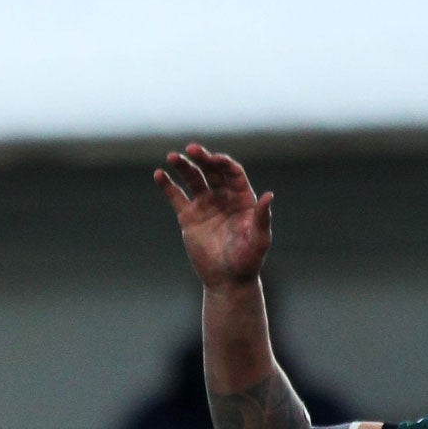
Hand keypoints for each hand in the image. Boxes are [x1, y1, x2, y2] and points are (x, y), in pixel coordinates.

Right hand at [154, 143, 272, 288]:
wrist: (227, 279)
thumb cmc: (248, 260)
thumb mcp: (259, 238)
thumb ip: (262, 217)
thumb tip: (268, 195)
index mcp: (243, 198)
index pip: (232, 173)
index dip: (223, 163)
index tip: (214, 159)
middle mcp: (223, 198)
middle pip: (212, 172)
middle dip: (202, 159)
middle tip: (191, 149)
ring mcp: (205, 207)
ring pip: (193, 180)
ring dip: (183, 167)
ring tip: (171, 157)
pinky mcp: (189, 218)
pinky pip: (177, 198)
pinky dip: (168, 186)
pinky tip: (159, 175)